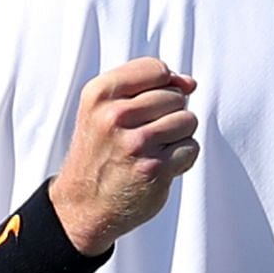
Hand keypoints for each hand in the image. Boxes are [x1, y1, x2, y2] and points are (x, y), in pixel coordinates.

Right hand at [49, 58, 199, 255]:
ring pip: (187, 120)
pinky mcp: (155, 168)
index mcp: (100, 94)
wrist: (83, 203)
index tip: (152, 101)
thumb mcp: (102, 108)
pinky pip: (190, 148)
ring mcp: (136, 143)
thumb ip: (143, 86)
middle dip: (169, 113)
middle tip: (145, 132)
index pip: (156, 69)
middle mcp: (115, 116)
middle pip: (176, 96)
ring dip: (177, 135)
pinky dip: (181, 158)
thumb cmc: (98, 154)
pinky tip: (159, 164)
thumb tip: (189, 83)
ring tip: (153, 147)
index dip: (164, 84)